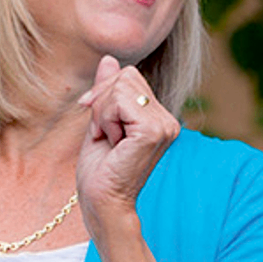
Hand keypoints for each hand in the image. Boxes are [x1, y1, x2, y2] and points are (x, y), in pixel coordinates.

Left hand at [76, 54, 178, 241]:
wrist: (102, 202)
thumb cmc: (100, 170)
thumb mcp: (100, 121)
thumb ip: (107, 91)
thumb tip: (109, 59)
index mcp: (158, 118)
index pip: (130, 77)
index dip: (104, 91)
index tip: (94, 119)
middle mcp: (168, 120)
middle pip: (126, 77)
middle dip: (102, 102)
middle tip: (103, 133)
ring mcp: (165, 125)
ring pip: (122, 87)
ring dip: (103, 113)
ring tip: (108, 140)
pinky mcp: (154, 131)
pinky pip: (119, 101)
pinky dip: (105, 120)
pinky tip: (112, 143)